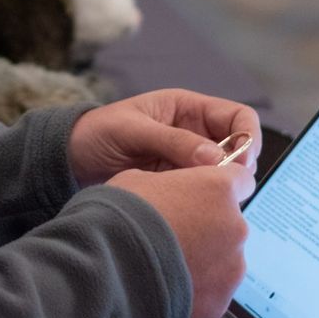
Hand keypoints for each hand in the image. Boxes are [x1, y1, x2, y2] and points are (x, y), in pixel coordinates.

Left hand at [69, 89, 259, 185]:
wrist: (70, 160)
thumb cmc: (98, 133)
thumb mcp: (133, 130)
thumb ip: (173, 141)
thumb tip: (215, 158)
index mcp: (188, 109)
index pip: (238, 117)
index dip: (248, 136)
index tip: (243, 160)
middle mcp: (195, 134)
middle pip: (239, 150)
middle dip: (238, 168)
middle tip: (222, 186)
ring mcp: (188, 162)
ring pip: (224, 176)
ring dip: (220, 187)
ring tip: (200, 197)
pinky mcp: (179, 186)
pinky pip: (203, 194)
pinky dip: (203, 201)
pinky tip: (189, 207)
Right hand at [108, 164, 252, 317]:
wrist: (106, 264)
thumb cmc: (120, 215)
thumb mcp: (141, 179)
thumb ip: (171, 183)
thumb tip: (171, 190)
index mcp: (218, 188)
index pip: (240, 178)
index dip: (220, 185)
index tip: (206, 193)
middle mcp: (234, 226)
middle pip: (230, 222)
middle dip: (209, 226)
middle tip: (176, 232)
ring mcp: (231, 267)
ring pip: (225, 257)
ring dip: (205, 257)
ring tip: (168, 260)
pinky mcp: (220, 300)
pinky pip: (214, 288)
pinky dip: (197, 286)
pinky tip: (169, 281)